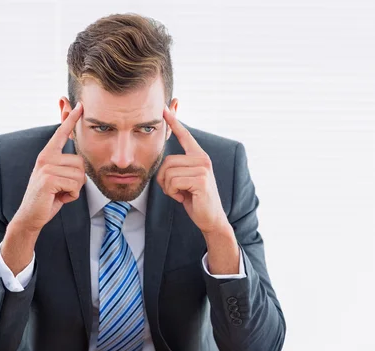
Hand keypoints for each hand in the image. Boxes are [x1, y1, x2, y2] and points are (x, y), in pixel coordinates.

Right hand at [12, 102, 85, 233]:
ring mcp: (46, 168)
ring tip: (59, 193)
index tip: (80, 105)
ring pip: (80, 175)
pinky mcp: (49, 179)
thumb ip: (66, 166)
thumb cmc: (48, 197)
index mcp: (47, 155)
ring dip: (74, 189)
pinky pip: (75, 186)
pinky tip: (58, 198)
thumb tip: (79, 158)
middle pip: (81, 163)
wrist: (31, 216)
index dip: (71, 118)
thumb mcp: (58, 178)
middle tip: (62, 188)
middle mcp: (45, 158)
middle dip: (78, 180)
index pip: (61, 133)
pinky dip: (71, 196)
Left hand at [157, 106, 228, 234]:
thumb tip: (164, 162)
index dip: (174, 122)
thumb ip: (177, 168)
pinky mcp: (200, 180)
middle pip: (167, 161)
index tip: (165, 108)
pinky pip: (173, 182)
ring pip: (168, 173)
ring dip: (168, 188)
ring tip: (181, 194)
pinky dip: (173, 193)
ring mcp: (203, 168)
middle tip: (175, 190)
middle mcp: (203, 159)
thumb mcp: (184, 180)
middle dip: (164, 179)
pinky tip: (184, 198)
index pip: (185, 135)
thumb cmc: (195, 199)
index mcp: (199, 156)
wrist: (210, 218)